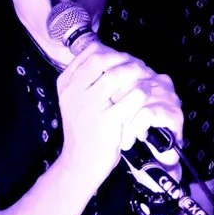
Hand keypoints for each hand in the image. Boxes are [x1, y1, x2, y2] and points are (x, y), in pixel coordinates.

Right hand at [57, 42, 182, 186]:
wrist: (80, 163)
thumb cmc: (83, 131)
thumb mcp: (75, 102)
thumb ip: (86, 80)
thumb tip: (109, 56)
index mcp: (65, 85)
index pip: (89, 54)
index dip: (110, 51)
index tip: (122, 59)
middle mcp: (74, 92)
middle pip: (102, 59)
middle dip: (124, 59)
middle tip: (138, 67)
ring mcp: (90, 106)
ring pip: (119, 75)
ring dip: (137, 73)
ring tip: (146, 79)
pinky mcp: (108, 121)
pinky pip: (133, 96)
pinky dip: (144, 91)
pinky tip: (148, 95)